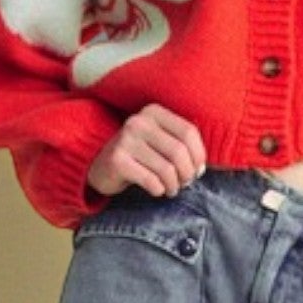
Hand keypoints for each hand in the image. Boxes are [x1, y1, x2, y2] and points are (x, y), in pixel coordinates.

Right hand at [87, 105, 207, 197]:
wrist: (101, 166)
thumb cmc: (140, 156)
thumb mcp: (160, 142)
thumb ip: (182, 147)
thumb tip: (201, 169)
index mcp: (154, 112)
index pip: (189, 132)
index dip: (199, 156)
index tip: (197, 171)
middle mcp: (139, 122)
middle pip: (179, 151)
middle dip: (187, 173)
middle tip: (184, 183)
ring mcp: (126, 140)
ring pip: (166, 169)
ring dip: (173, 185)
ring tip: (171, 189)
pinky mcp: (117, 160)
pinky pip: (151, 180)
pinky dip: (159, 190)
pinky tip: (157, 190)